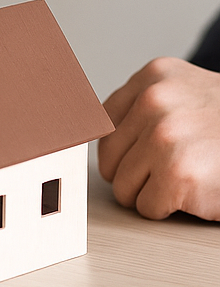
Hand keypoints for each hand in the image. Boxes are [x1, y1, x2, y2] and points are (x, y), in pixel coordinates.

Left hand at [98, 57, 219, 219]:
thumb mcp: (187, 95)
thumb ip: (146, 106)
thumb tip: (90, 131)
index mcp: (154, 77)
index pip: (102, 123)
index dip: (125, 149)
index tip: (144, 155)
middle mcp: (155, 100)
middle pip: (108, 157)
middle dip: (136, 173)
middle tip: (173, 169)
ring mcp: (165, 135)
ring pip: (123, 185)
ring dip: (153, 192)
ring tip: (188, 177)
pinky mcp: (177, 173)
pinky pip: (146, 206)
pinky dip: (169, 209)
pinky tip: (196, 192)